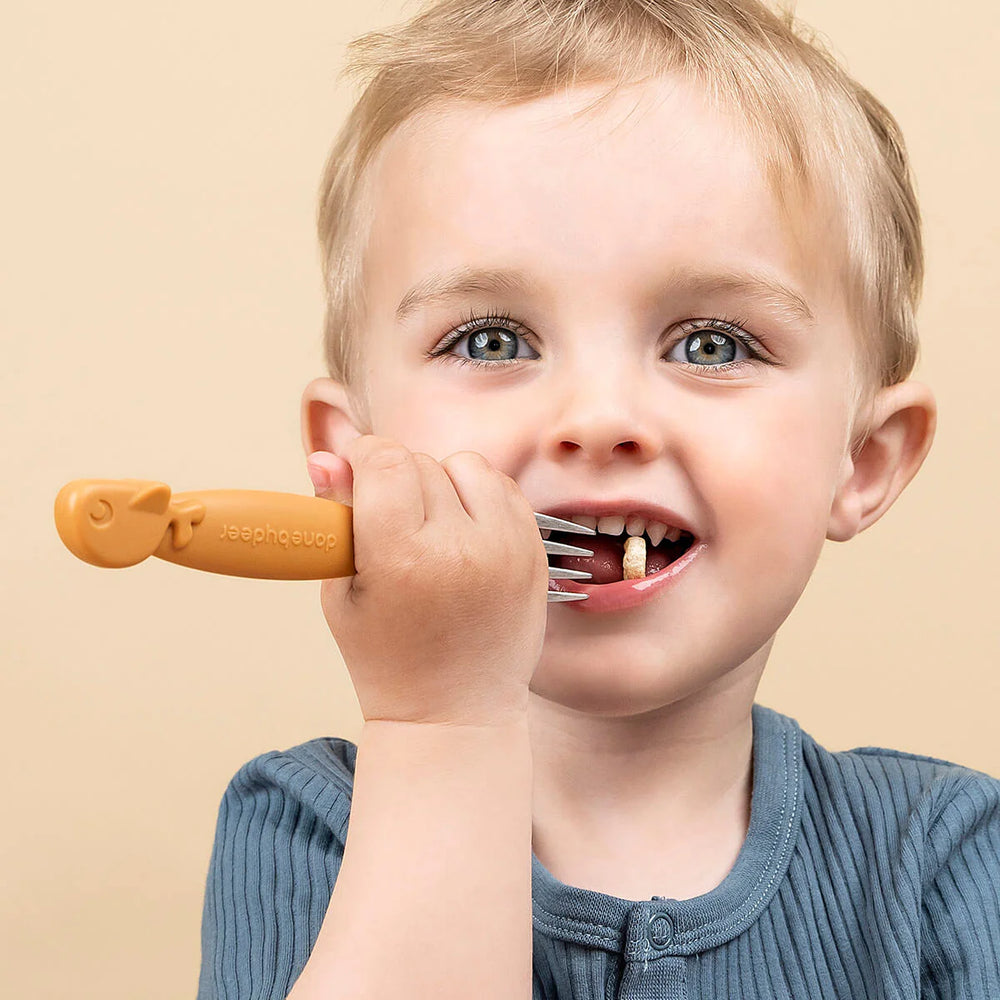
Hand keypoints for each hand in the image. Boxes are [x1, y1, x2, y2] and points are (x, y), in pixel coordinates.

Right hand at [306, 437, 549, 726]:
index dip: (363, 457)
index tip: (357, 473)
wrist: (455, 713)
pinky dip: (481, 498)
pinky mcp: (534, 554)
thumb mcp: (342, 593)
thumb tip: (325, 457)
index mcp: (402, 559)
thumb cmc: (387, 659)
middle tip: (390, 520)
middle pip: (421, 462)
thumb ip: (335, 518)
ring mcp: (506, 550)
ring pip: (468, 465)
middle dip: (397, 478)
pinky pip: (505, 489)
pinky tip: (463, 533)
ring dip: (443, 482)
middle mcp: (461, 548)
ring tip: (430, 525)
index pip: (385, 460)